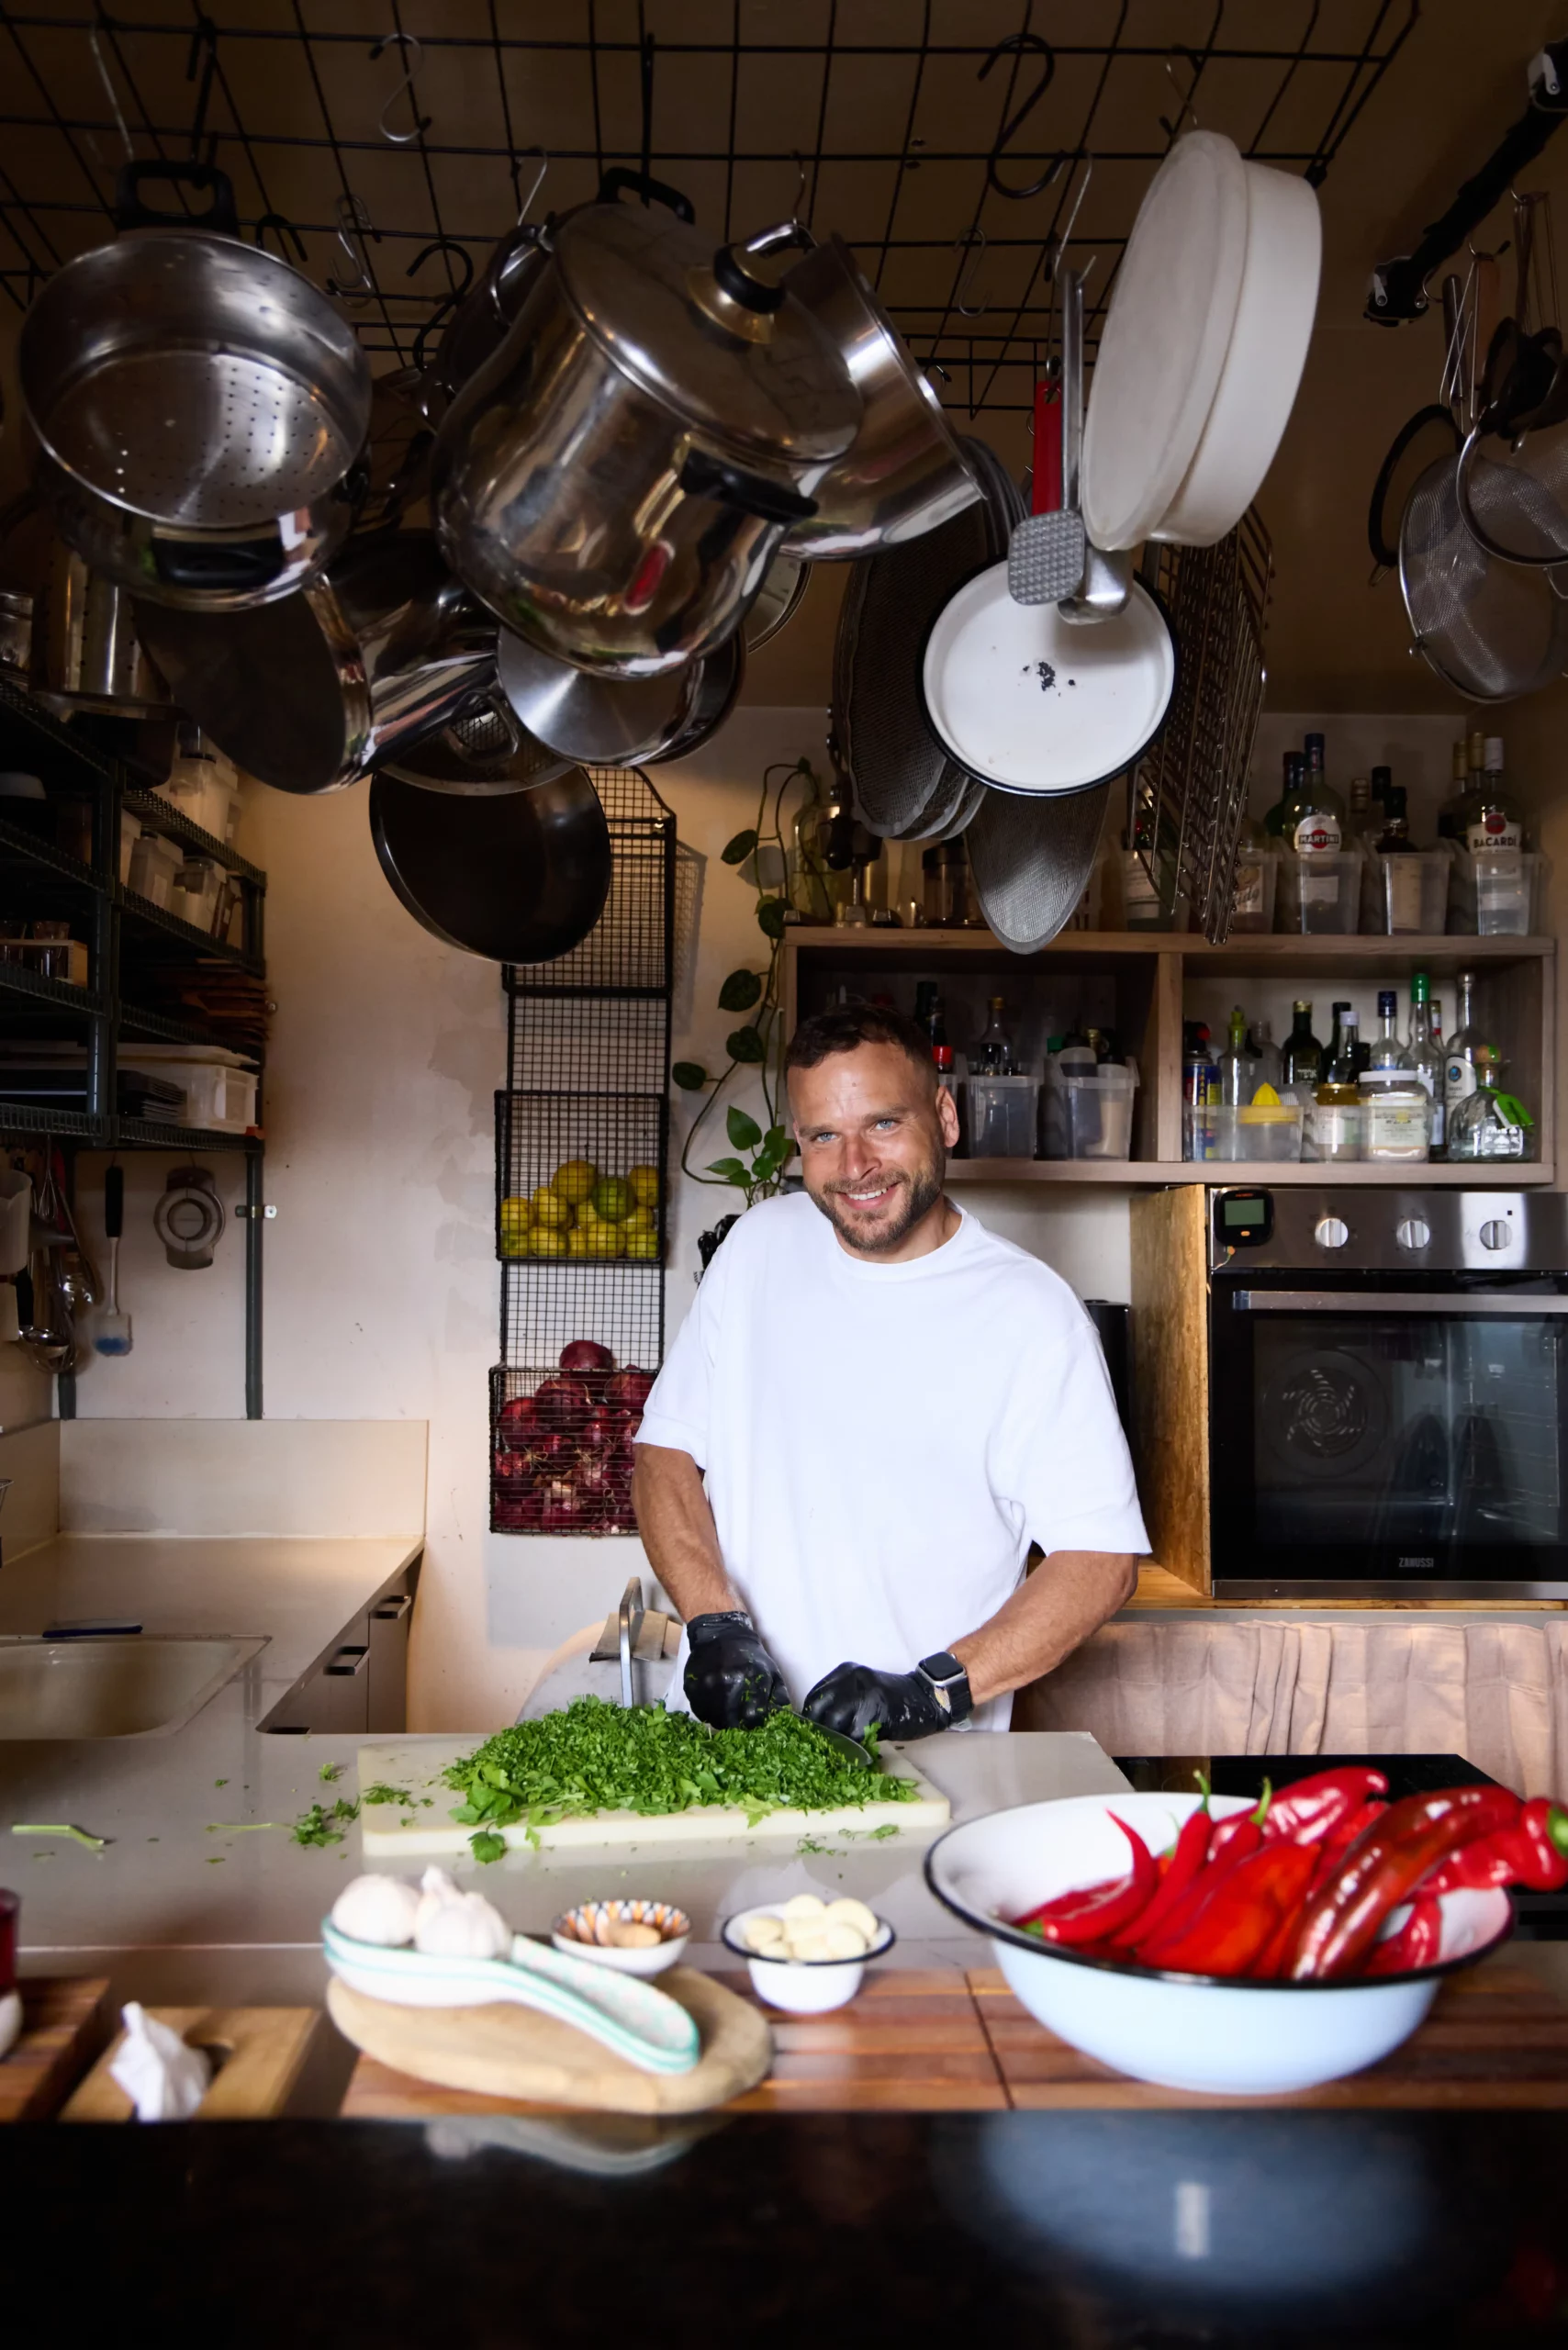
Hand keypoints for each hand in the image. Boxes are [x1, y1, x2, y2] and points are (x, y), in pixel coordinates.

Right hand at [684, 1611, 789, 1728]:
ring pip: (714, 1720)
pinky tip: (714, 1703)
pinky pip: (700, 1712)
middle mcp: (727, 1685)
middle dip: (737, 1723)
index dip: (754, 1723)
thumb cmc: (750, 1655)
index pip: (753, 1719)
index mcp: (751, 1680)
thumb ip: (779, 1696)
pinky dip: (708, 1713)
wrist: (720, 1633)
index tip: (753, 1721)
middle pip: (732, 1723)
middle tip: (739, 1718)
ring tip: (727, 1710)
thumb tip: (780, 1718)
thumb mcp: (772, 1670)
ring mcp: (707, 1687)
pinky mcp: (691, 1688)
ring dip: (722, 1719)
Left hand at [803, 1658, 969, 1742]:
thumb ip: (841, 1703)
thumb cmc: (892, 1700)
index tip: (809, 1738)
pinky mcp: (876, 1712)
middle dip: (817, 1732)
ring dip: (833, 1743)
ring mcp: (863, 1694)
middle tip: (819, 1749)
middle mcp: (850, 1679)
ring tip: (836, 1755)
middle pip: (819, 1710)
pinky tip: (853, 1756)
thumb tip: (817, 1731)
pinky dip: (851, 1749)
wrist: (926, 1699)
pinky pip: (854, 1735)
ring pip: (834, 1724)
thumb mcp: (861, 1691)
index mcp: (844, 1672)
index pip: (814, 1697)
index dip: (810, 1720)